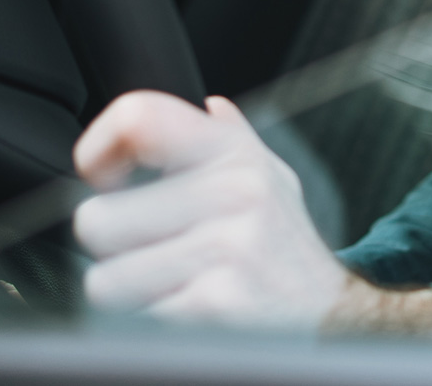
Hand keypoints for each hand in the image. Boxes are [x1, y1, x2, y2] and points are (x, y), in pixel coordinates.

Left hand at [73, 92, 354, 329]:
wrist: (334, 314)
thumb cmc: (285, 247)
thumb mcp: (270, 179)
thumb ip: (231, 140)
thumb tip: (210, 106)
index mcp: (234, 152)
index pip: (139, 117)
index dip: (98, 148)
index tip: (103, 177)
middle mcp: (235, 190)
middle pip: (98, 219)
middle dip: (110, 248)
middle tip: (147, 251)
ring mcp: (227, 247)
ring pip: (104, 281)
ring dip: (127, 294)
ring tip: (168, 286)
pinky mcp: (216, 304)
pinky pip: (133, 320)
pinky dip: (149, 325)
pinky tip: (186, 313)